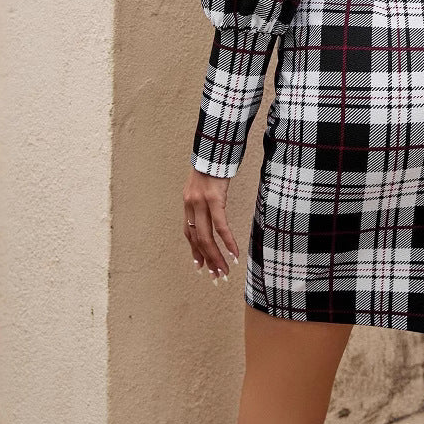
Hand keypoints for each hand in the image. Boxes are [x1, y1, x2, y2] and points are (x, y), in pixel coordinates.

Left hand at [183, 167, 239, 283]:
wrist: (214, 146)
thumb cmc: (212, 164)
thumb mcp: (203, 184)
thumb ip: (203, 199)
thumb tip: (211, 211)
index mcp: (188, 203)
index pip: (189, 233)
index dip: (195, 251)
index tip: (201, 267)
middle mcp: (192, 205)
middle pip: (198, 239)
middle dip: (208, 260)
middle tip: (217, 277)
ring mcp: (202, 203)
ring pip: (207, 237)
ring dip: (217, 257)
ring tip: (225, 271)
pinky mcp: (215, 199)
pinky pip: (221, 226)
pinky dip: (227, 241)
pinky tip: (234, 253)